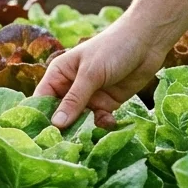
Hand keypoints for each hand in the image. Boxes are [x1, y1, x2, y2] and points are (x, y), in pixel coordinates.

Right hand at [36, 16, 173, 128]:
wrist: (147, 42)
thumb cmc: (113, 48)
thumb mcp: (91, 74)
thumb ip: (74, 100)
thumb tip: (55, 124)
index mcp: (58, 75)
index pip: (41, 99)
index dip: (39, 117)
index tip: (40, 136)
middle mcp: (70, 87)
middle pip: (59, 113)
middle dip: (62, 127)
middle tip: (63, 144)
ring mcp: (89, 97)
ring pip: (79, 120)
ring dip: (83, 128)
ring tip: (88, 137)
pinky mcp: (107, 104)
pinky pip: (98, 120)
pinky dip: (102, 124)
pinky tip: (109, 122)